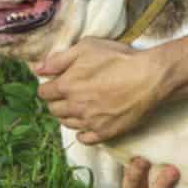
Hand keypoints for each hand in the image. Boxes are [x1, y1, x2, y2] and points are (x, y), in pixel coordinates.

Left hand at [34, 38, 166, 142]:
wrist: (149, 78)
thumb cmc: (118, 58)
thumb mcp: (86, 47)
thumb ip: (59, 59)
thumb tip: (38, 68)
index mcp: (66, 86)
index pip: (43, 93)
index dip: (48, 87)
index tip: (57, 83)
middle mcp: (74, 107)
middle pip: (54, 110)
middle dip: (57, 102)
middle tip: (68, 94)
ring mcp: (89, 122)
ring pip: (67, 124)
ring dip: (68, 116)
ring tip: (78, 107)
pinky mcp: (105, 132)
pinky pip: (85, 139)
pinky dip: (82, 134)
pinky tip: (87, 125)